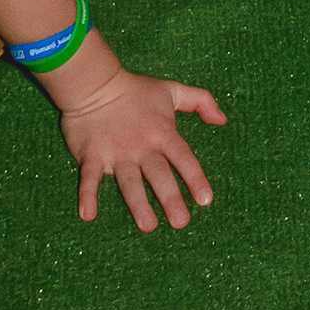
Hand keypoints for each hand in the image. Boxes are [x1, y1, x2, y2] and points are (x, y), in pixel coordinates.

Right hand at [56, 62, 225, 230]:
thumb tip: (222, 120)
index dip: (195, 178)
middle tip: (180, 222)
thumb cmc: (136, 90)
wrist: (95, 83)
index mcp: (162, 134)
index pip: (183, 158)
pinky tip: (88, 215)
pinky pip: (89, 178)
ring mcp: (116, 152)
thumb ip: (201, 101)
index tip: (205, 200)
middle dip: (170, 198)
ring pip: (129, 182)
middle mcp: (142, 147)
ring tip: (148, 225)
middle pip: (159, 175)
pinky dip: (87, 195)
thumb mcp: (172, 90)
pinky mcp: (93, 155)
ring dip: (138, 204)